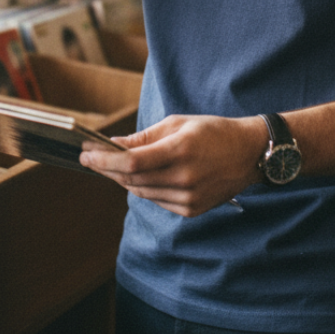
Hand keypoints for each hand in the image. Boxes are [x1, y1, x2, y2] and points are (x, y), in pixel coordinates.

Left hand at [80, 113, 266, 216]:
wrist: (248, 153)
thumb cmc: (213, 131)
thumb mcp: (179, 123)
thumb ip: (145, 137)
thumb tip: (114, 145)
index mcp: (181, 150)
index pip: (132, 162)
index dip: (104, 160)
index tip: (86, 155)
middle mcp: (184, 177)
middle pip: (132, 179)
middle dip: (108, 169)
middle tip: (92, 158)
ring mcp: (188, 197)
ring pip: (141, 192)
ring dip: (123, 179)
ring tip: (112, 166)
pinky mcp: (191, 210)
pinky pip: (157, 200)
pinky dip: (144, 188)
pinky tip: (141, 177)